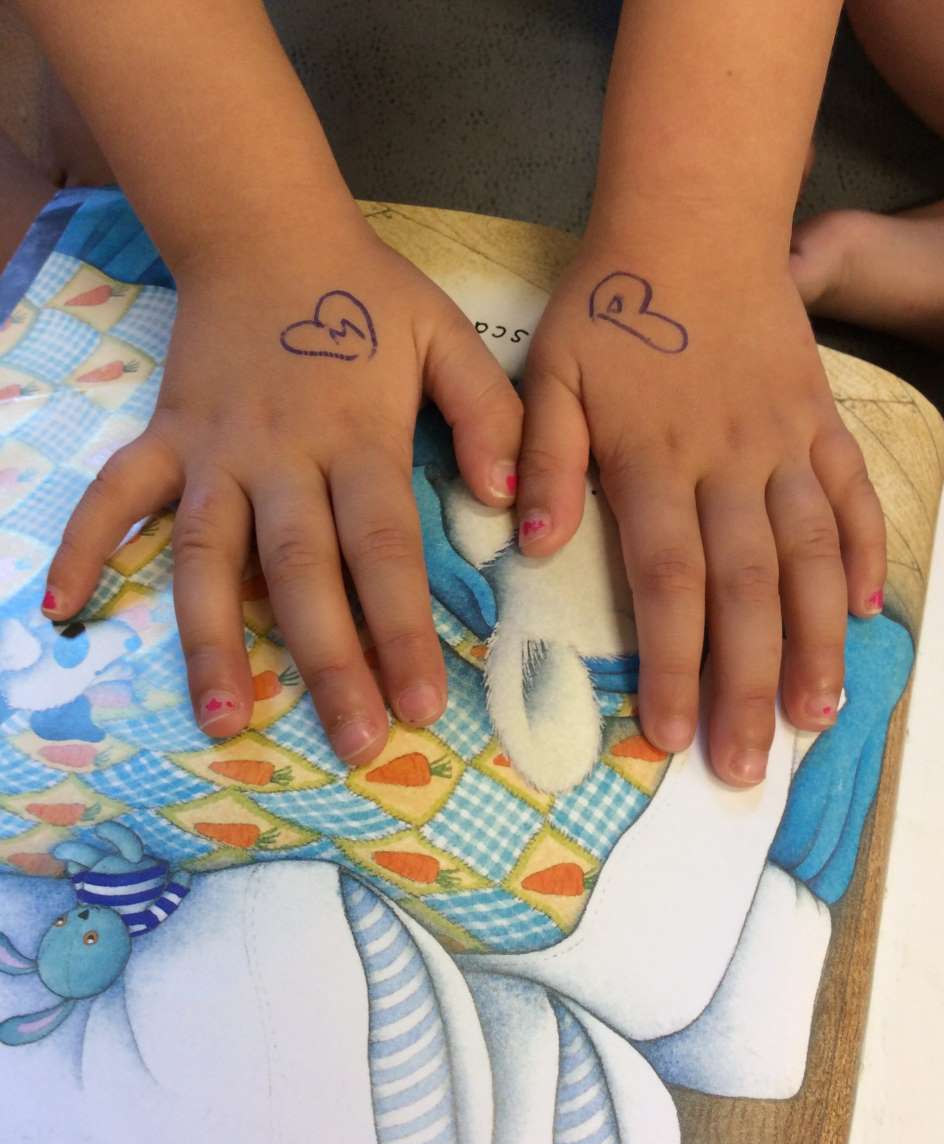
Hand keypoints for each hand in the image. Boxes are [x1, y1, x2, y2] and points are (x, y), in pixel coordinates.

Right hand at [43, 222, 521, 763]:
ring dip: (211, 636)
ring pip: (207, 554)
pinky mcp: (164, 438)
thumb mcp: (447, 336)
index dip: (402, 629)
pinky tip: (66, 607)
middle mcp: (280, 455)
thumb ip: (489, 414)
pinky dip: (87, 544)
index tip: (419, 705)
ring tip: (222, 716)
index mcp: (356, 436)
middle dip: (328, 661)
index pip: (384, 547)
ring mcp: (212, 451)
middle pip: (302, 571)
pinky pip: (115, 494)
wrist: (267, 233)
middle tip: (353, 742)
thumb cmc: (364, 297)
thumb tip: (509, 505)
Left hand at [517, 236, 885, 785]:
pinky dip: (867, 551)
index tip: (669, 737)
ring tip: (819, 715)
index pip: (671, 581)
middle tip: (748, 767)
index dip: (675, 664)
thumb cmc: (610, 306)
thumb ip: (543, 459)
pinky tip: (869, 611)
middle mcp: (730, 463)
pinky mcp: (821, 421)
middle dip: (747, 684)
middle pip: (748, 589)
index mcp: (656, 459)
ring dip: (817, 641)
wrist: (692, 221)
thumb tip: (529, 545)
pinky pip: (854, 494)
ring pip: (813, 556)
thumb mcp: (550, 373)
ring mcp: (786, 443)